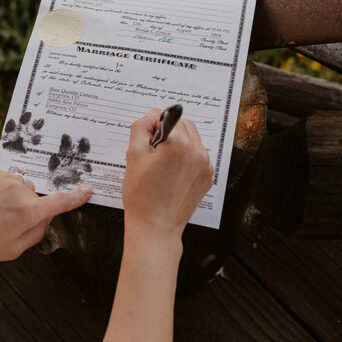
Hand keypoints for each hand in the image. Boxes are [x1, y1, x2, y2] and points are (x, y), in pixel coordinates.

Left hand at [0, 167, 91, 264]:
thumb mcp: (12, 250)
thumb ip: (37, 233)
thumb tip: (46, 217)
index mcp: (28, 213)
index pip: (61, 202)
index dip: (77, 197)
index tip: (87, 190)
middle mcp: (19, 191)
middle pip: (35, 196)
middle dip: (27, 207)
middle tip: (4, 222)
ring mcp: (3, 178)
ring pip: (18, 186)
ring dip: (11, 197)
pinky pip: (2, 179)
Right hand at [122, 108, 212, 243]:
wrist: (155, 227)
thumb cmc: (142, 195)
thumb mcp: (134, 155)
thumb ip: (141, 127)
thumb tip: (152, 114)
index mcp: (179, 144)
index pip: (170, 118)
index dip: (155, 126)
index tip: (149, 141)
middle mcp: (198, 153)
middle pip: (185, 126)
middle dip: (170, 133)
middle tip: (155, 153)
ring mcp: (206, 166)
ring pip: (193, 141)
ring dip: (180, 145)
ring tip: (164, 166)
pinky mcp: (207, 178)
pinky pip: (198, 157)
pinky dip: (187, 159)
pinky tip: (172, 175)